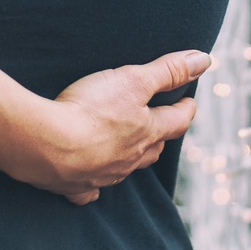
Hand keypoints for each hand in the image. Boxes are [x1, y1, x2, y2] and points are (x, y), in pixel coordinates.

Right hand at [12, 49, 210, 204]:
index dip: (185, 109)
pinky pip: (90, 189)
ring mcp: (103, 174)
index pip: (176, 121)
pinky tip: (93, 184)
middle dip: (161, 136)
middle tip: (163, 124)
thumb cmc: (92, 110)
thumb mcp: (133, 80)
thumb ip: (168, 70)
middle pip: (153, 149)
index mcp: (146, 132)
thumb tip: (204, 60)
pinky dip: (94, 185)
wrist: (46, 145)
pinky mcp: (75, 185)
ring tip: (132, 148)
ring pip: (126, 169)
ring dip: (133, 158)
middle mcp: (130, 158)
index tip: (190, 101)